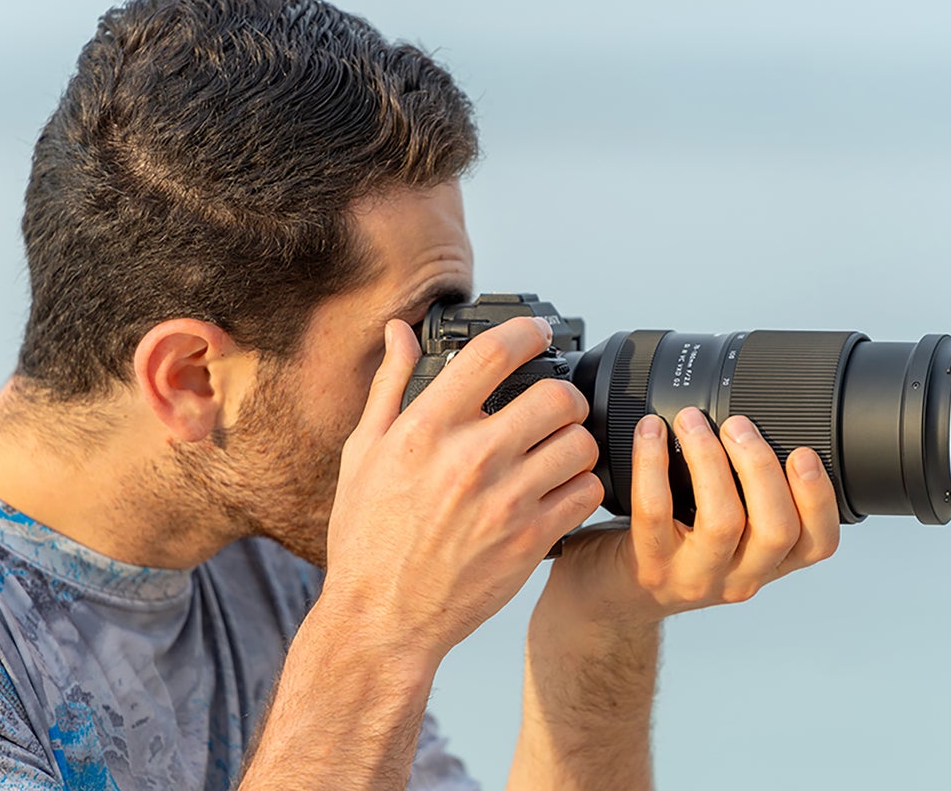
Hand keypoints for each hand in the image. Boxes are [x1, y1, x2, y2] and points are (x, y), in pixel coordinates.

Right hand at [321, 316, 603, 663]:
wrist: (381, 620)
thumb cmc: (368, 539)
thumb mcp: (363, 454)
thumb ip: (389, 386)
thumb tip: (400, 331)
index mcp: (427, 428)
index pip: (494, 352)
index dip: (527, 331)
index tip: (538, 333)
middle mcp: (470, 458)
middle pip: (556, 395)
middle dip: (563, 394)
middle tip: (555, 405)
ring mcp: (506, 501)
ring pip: (580, 443)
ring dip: (577, 441)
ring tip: (559, 450)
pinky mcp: (531, 540)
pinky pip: (586, 493)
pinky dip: (582, 487)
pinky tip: (561, 491)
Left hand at [542, 406, 839, 628]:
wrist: (608, 594)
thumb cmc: (669, 547)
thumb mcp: (722, 532)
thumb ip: (748, 496)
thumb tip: (759, 421)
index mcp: (765, 563)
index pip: (817, 545)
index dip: (820, 500)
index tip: (805, 453)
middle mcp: (738, 577)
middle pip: (776, 529)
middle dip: (762, 467)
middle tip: (738, 424)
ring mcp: (694, 577)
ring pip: (723, 522)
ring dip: (711, 460)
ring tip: (694, 421)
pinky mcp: (649, 567)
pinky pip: (656, 510)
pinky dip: (653, 463)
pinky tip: (650, 432)